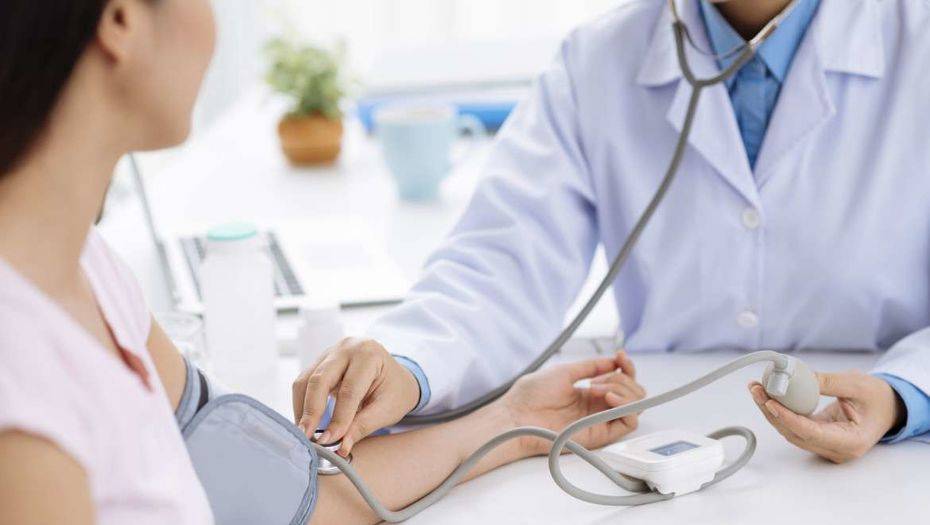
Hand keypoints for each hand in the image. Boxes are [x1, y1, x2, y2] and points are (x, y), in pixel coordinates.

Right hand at [292, 337, 419, 454]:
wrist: (396, 376)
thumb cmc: (396, 392)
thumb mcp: (388, 409)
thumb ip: (363, 426)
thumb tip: (341, 447)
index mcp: (370, 355)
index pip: (349, 390)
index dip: (338, 418)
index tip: (329, 441)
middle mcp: (347, 347)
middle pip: (320, 379)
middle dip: (311, 411)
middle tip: (306, 438)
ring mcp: (331, 352)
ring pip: (306, 380)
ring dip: (302, 408)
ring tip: (303, 434)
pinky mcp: (321, 361)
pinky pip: (305, 382)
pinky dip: (303, 403)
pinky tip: (306, 422)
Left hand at [502, 351, 645, 456]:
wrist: (516, 416)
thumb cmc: (531, 395)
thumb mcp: (564, 372)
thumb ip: (590, 367)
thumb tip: (613, 361)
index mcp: (589, 393)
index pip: (621, 381)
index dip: (626, 367)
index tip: (620, 355)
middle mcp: (598, 407)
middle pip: (633, 392)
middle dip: (622, 378)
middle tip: (596, 380)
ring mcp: (600, 421)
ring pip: (636, 406)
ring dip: (623, 390)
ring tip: (596, 388)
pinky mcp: (600, 435)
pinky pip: (629, 423)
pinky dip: (627, 407)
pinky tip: (609, 397)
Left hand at [748, 370, 903, 463]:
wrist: (888, 407)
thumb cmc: (877, 397)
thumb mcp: (858, 384)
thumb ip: (829, 382)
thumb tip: (798, 377)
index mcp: (851, 442)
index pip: (812, 433)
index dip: (788, 419)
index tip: (771, 402)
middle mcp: (837, 450)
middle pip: (796, 434)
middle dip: (772, 412)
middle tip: (756, 389)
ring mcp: (826, 447)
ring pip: (791, 432)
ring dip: (772, 411)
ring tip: (757, 388)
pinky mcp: (818, 438)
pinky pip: (795, 427)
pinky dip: (781, 411)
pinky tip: (768, 395)